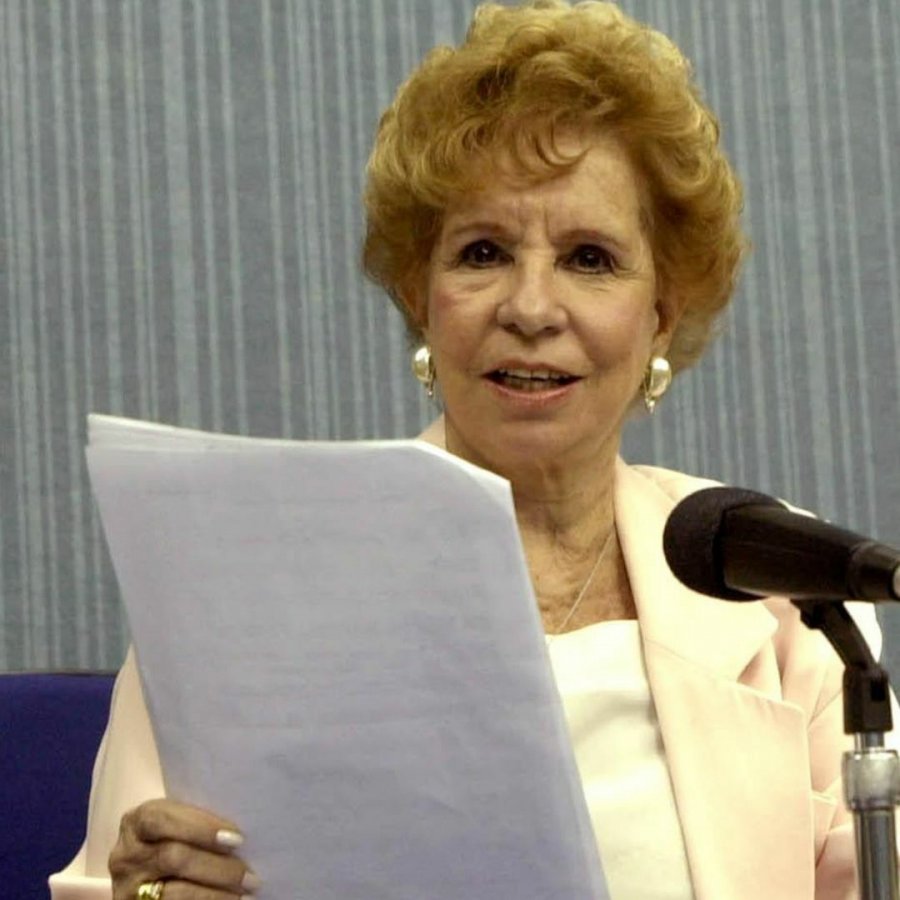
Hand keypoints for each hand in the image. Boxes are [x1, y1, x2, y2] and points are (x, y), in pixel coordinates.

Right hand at [109, 799, 258, 898]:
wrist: (147, 876)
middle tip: (251, 876)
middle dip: (218, 867)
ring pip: (174, 893)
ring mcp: (126, 890)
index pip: (163, 819)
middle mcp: (126, 856)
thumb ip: (197, 822)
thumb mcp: (176, 825)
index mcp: (136, 822)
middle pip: (173, 858)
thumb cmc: (175, 839)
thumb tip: (246, 829)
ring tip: (246, 894)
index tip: (237, 838)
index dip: (201, 827)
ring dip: (215, 895)